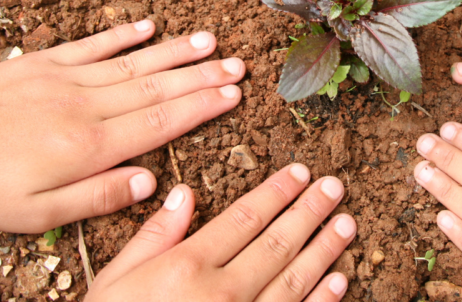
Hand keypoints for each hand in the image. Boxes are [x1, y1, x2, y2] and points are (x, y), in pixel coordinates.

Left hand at [0, 21, 244, 231]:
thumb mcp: (37, 213)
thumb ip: (98, 197)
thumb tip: (151, 182)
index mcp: (89, 147)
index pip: (160, 123)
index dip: (201, 106)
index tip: (233, 93)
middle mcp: (86, 106)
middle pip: (156, 89)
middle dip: (201, 76)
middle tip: (238, 64)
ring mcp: (65, 79)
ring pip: (132, 63)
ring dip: (174, 52)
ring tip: (210, 40)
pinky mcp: (43, 62)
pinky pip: (92, 45)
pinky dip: (122, 35)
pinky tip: (148, 26)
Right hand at [87, 165, 354, 301]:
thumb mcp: (114, 281)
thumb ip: (153, 237)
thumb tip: (183, 194)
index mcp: (186, 267)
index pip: (244, 218)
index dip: (275, 193)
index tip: (300, 173)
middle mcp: (222, 293)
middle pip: (277, 243)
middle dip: (310, 211)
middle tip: (335, 187)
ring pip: (294, 279)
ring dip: (324, 250)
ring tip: (347, 224)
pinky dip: (322, 300)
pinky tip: (339, 280)